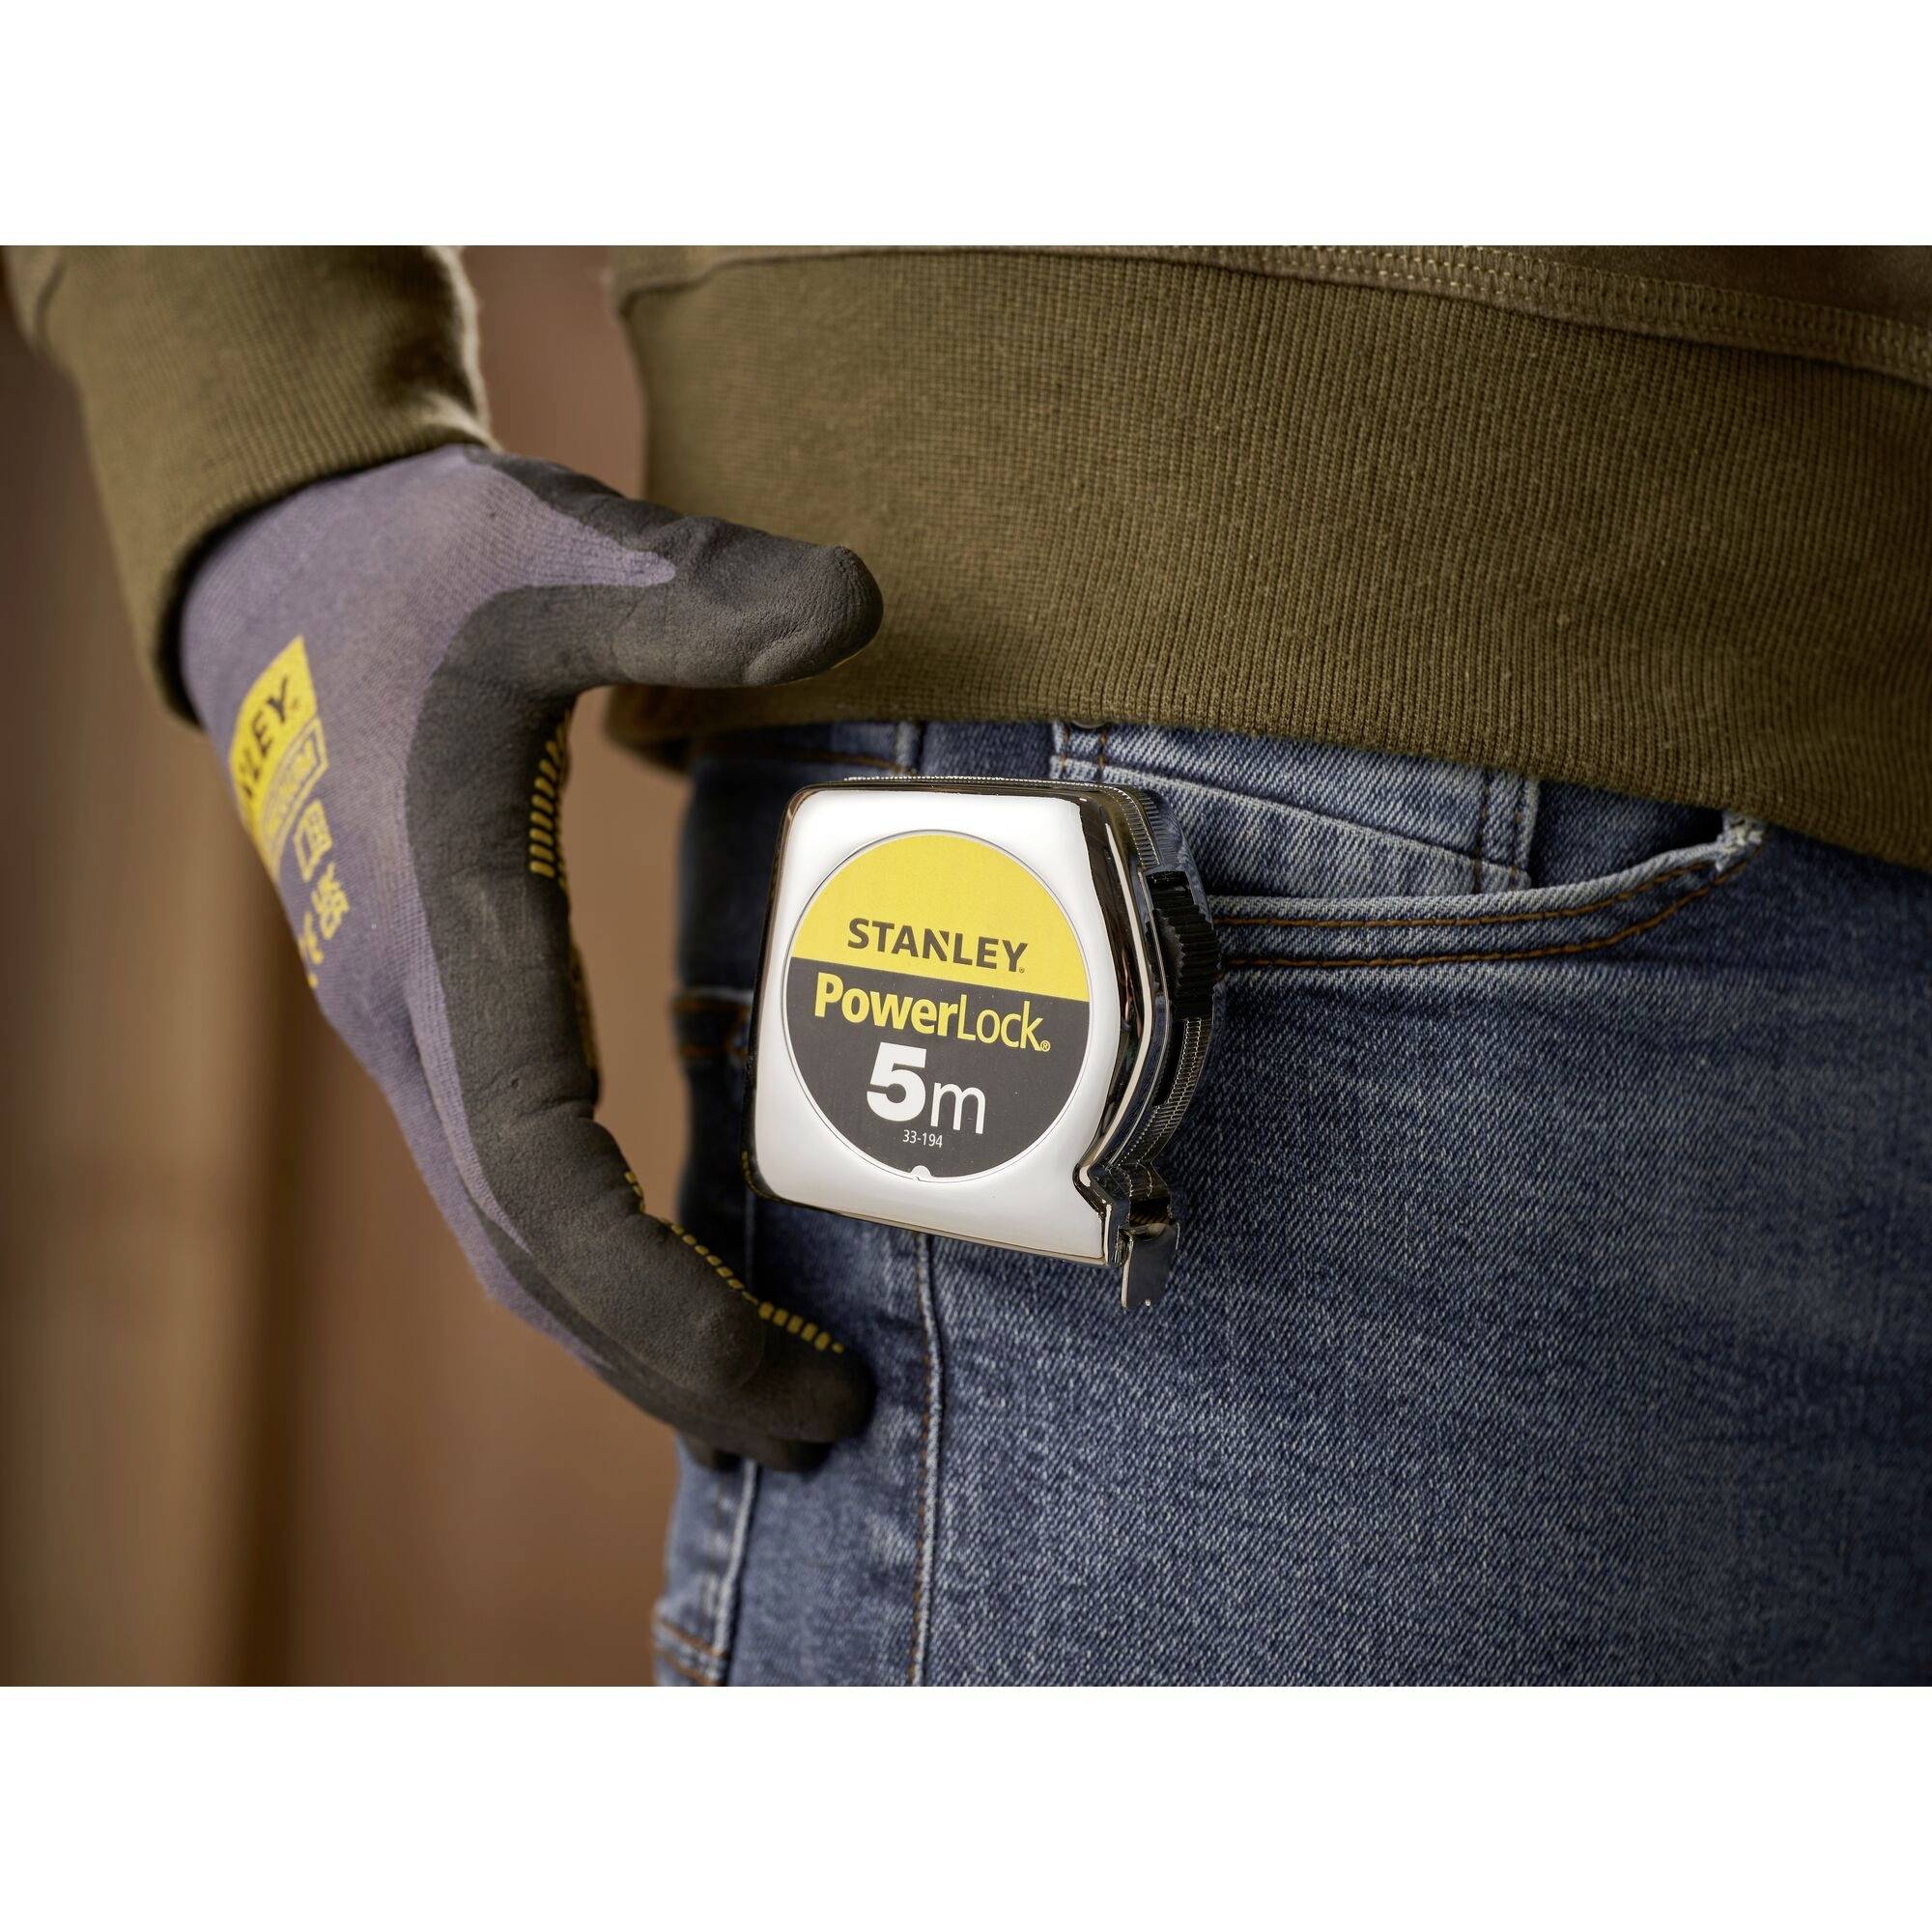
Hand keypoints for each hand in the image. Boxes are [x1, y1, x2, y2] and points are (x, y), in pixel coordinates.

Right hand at [182, 446, 879, 1467]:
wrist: (282, 563)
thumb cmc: (422, 559)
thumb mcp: (554, 545)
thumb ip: (696, 592)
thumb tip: (857, 603)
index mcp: (449, 936)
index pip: (550, 1192)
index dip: (671, 1310)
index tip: (802, 1377)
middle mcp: (415, 1015)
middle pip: (529, 1263)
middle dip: (673, 1364)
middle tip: (823, 1425)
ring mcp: (412, 1025)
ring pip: (507, 1240)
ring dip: (631, 1335)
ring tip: (769, 1394)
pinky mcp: (435, 1011)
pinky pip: (511, 1182)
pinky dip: (596, 1262)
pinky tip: (684, 1276)